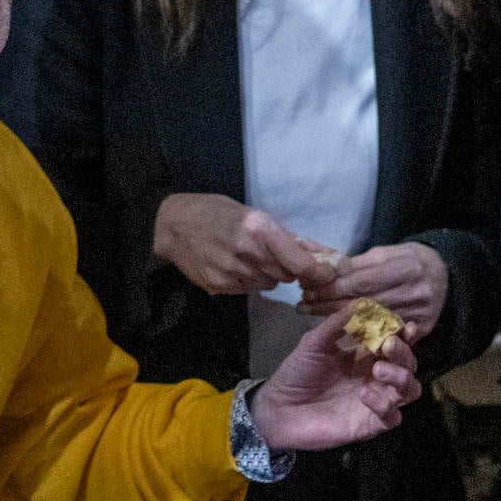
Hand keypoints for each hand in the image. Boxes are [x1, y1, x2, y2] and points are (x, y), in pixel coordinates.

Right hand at [152, 193, 337, 295]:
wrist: (172, 225)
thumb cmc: (216, 211)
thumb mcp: (253, 214)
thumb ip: (288, 236)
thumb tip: (323, 253)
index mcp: (260, 230)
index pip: (302, 264)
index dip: (320, 272)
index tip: (329, 272)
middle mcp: (249, 253)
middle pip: (287, 276)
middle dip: (288, 268)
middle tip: (274, 254)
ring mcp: (233, 274)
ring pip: (269, 284)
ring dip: (267, 274)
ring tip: (248, 257)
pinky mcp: (220, 287)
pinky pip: (248, 289)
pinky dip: (247, 280)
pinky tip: (232, 265)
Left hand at [249, 308, 421, 450]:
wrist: (278, 408)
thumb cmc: (297, 374)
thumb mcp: (314, 343)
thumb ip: (337, 324)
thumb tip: (362, 302)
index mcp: (365, 357)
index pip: (396, 344)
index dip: (405, 335)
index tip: (405, 326)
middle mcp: (375, 378)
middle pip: (408, 365)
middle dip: (403, 353)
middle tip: (386, 345)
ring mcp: (375, 402)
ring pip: (409, 391)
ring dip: (400, 378)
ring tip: (377, 370)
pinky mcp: (369, 425)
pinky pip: (392, 418)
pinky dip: (384, 405)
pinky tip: (364, 395)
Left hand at [298, 241, 448, 332]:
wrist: (449, 275)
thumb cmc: (412, 259)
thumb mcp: (387, 253)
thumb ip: (358, 264)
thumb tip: (323, 266)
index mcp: (404, 267)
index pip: (358, 282)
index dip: (330, 287)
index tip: (307, 288)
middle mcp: (413, 293)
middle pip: (362, 304)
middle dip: (328, 304)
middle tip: (304, 305)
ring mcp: (419, 315)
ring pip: (372, 323)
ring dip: (340, 321)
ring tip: (317, 316)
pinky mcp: (422, 332)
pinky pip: (388, 337)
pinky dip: (364, 335)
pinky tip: (345, 330)